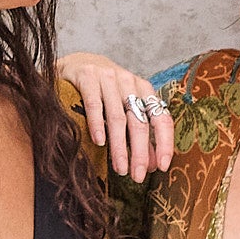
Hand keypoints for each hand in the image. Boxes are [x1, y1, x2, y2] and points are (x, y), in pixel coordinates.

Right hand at [53, 52, 174, 177]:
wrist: (75, 62)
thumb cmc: (103, 90)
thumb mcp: (124, 106)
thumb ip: (137, 133)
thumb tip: (150, 165)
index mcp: (144, 89)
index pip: (161, 118)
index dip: (164, 143)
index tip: (162, 166)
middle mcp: (128, 81)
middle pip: (139, 121)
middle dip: (140, 152)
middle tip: (137, 176)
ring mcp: (107, 77)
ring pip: (117, 117)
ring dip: (119, 146)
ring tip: (120, 168)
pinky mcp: (86, 76)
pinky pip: (94, 104)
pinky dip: (97, 125)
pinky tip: (99, 143)